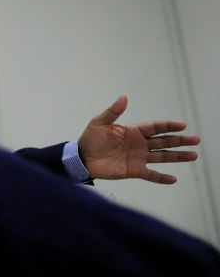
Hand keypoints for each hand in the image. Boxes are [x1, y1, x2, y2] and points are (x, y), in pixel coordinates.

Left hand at [77, 95, 198, 183]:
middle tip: (195, 139)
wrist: (81, 158)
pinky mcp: (133, 171)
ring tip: (193, 155)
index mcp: (132, 131)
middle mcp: (139, 144)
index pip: (155, 127)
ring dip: (177, 156)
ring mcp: (138, 158)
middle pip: (163, 141)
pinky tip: (173, 179)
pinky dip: (161, 178)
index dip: (168, 126)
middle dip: (179, 140)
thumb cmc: (90, 138)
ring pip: (162, 157)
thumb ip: (113, 111)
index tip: (182, 125)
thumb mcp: (99, 122)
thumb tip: (124, 97)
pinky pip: (150, 175)